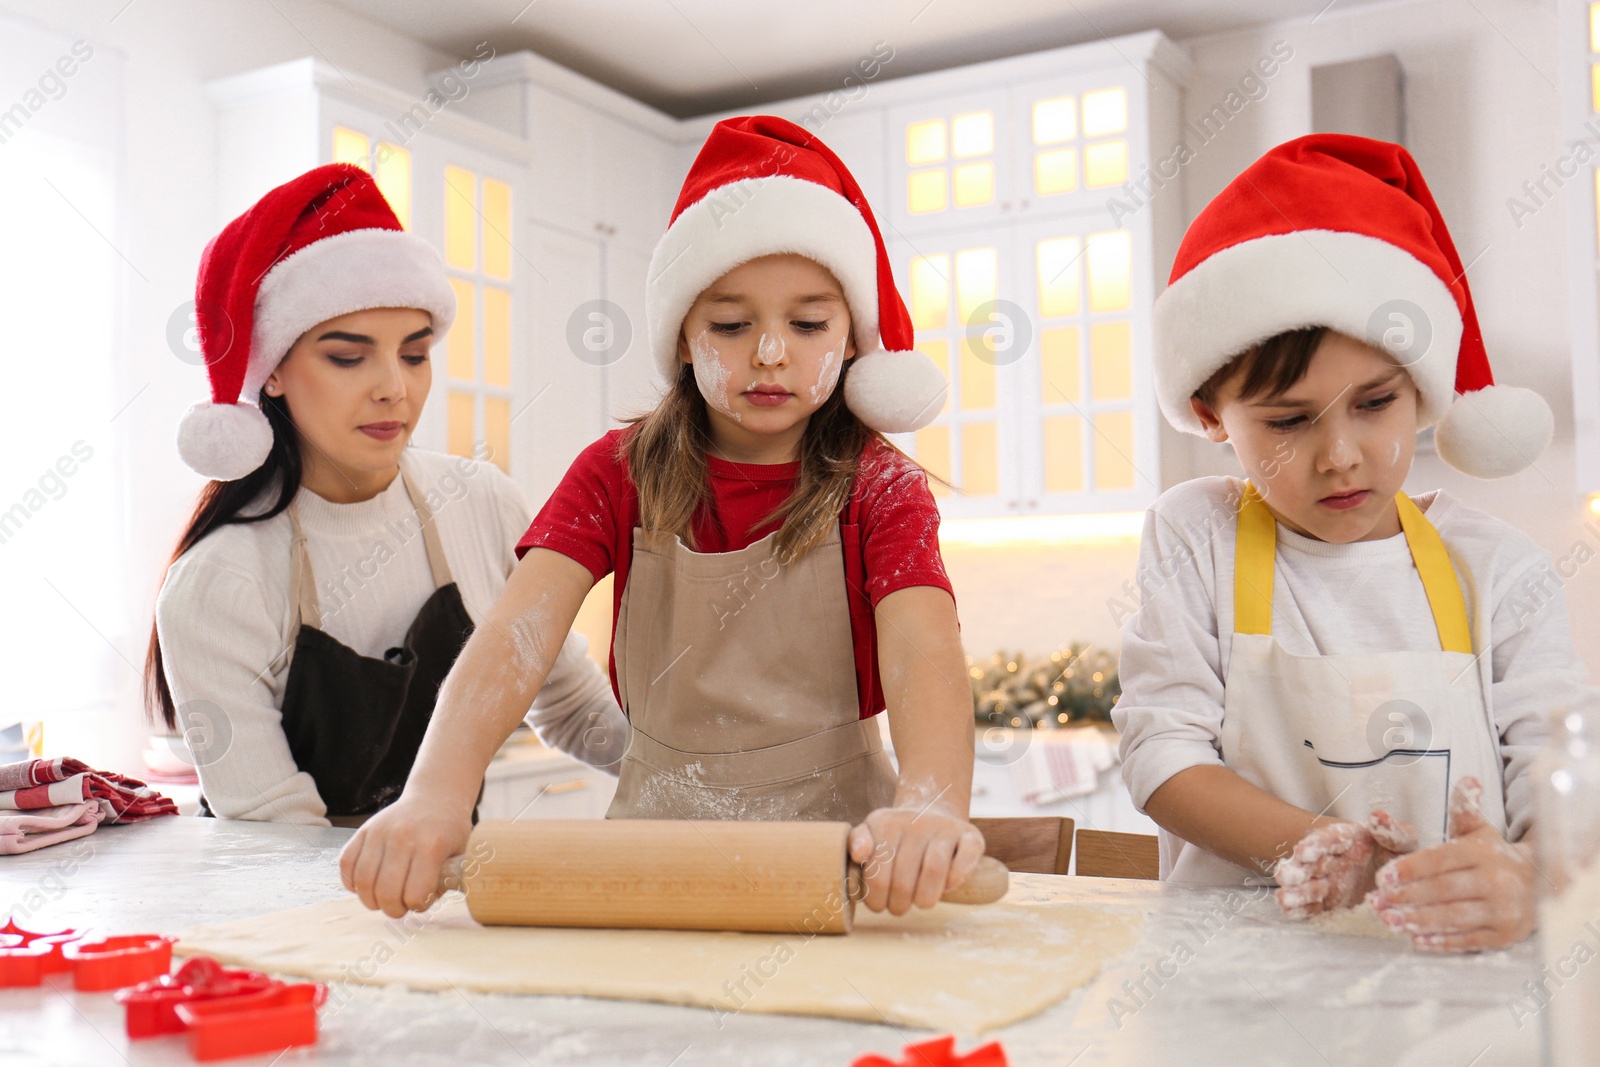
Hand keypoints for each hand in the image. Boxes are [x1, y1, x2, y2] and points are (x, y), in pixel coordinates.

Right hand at [339, 794, 471, 917]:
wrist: (435, 797)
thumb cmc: (450, 831)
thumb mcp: (462, 853)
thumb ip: (449, 881)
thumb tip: (427, 904)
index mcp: (432, 845)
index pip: (416, 894)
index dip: (419, 906)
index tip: (423, 901)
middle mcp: (403, 837)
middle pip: (386, 892)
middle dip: (393, 910)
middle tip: (400, 908)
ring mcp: (380, 831)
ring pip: (363, 882)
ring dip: (371, 901)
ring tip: (383, 900)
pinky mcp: (363, 830)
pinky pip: (346, 864)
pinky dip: (352, 882)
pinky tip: (366, 886)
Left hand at [848, 805, 985, 915]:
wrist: (932, 809)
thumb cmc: (896, 835)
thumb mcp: (871, 833)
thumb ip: (856, 842)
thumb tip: (859, 854)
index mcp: (886, 824)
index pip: (878, 875)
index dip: (877, 900)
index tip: (879, 905)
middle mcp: (916, 822)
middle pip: (905, 879)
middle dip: (899, 904)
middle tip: (898, 908)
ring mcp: (945, 827)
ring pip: (935, 870)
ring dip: (926, 899)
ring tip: (920, 903)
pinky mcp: (970, 835)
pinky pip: (966, 858)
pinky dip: (955, 879)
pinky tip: (946, 886)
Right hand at [1276, 809, 1417, 917]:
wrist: (1396, 883)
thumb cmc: (1397, 857)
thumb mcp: (1402, 843)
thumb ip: (1394, 832)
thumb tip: (1378, 816)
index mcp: (1346, 841)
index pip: (1327, 840)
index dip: (1314, 845)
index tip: (1303, 852)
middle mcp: (1331, 861)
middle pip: (1309, 864)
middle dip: (1296, 870)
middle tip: (1287, 877)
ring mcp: (1326, 883)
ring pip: (1306, 886)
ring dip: (1294, 892)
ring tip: (1284, 898)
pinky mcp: (1326, 905)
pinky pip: (1310, 907)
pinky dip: (1298, 909)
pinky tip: (1289, 911)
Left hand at [1365, 777, 1535, 951]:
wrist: (1540, 885)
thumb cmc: (1494, 855)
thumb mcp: (1479, 830)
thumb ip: (1464, 808)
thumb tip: (1466, 780)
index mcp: (1483, 852)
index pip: (1440, 860)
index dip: (1410, 869)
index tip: (1382, 878)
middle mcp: (1495, 881)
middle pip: (1443, 891)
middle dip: (1406, 897)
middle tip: (1375, 902)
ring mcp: (1503, 911)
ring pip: (1454, 918)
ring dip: (1418, 921)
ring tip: (1389, 921)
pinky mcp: (1505, 936)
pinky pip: (1469, 941)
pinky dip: (1441, 942)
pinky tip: (1416, 940)